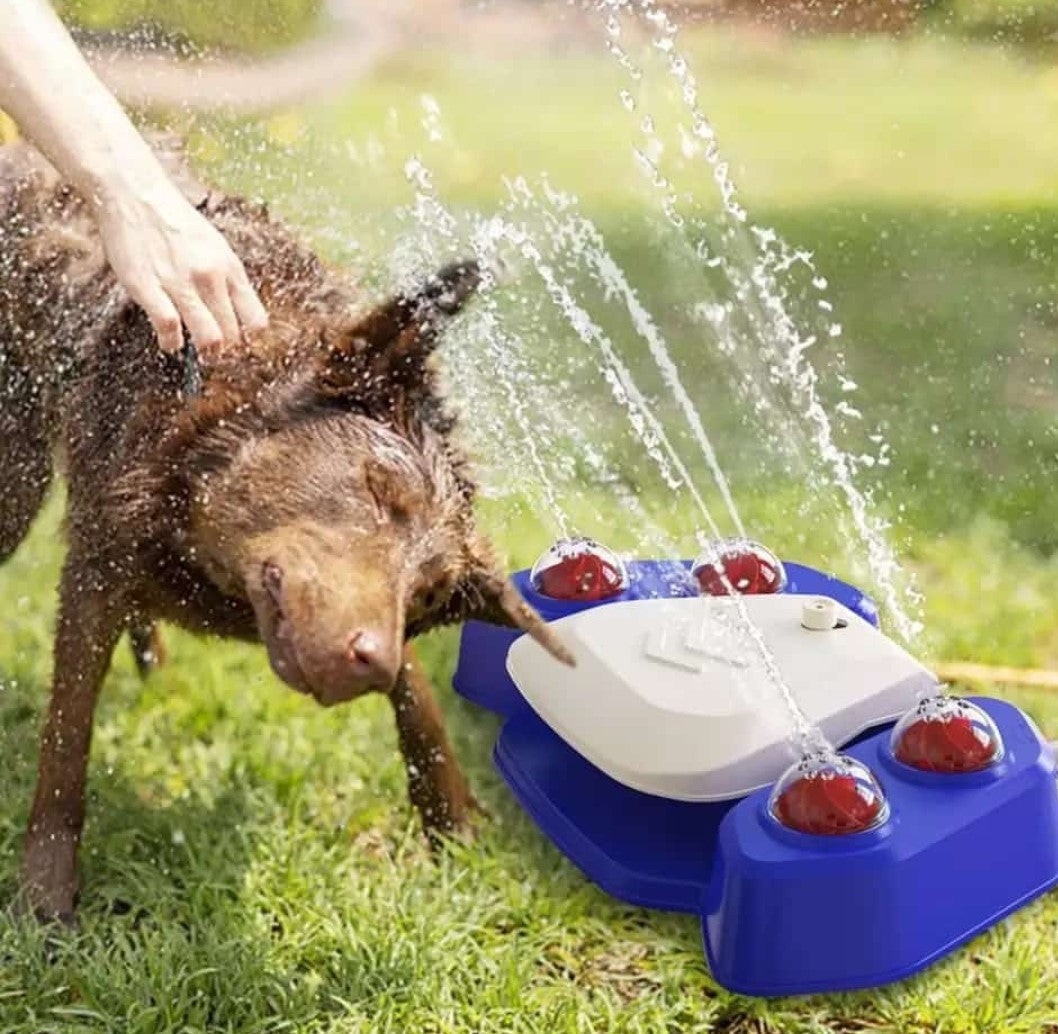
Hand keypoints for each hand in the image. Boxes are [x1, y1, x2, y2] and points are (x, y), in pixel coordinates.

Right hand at [94, 179, 268, 359]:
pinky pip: (169, 327)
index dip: (248, 337)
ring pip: (209, 337)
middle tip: (215, 352)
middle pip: (232, 334)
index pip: (255, 319)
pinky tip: (170, 343)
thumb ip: (226, 278)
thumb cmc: (174, 221)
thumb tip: (237, 313)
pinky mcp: (149, 287)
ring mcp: (180, 283)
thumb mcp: (215, 246)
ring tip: (199, 353)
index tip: (237, 340)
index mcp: (230, 267)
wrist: (134, 193)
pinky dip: (172, 342)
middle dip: (225, 349)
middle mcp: (210, 276)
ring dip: (205, 352)